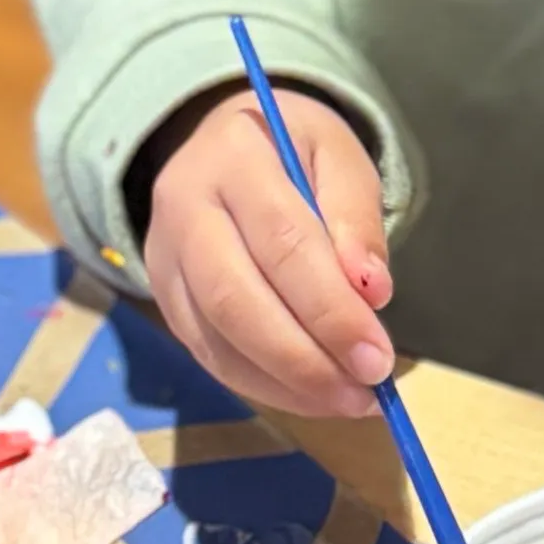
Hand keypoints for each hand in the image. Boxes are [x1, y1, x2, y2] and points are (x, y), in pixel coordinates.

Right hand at [143, 86, 393, 418]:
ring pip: (216, 337)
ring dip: (286, 383)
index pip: (283, 242)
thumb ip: (356, 217)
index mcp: (235, 156)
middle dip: (305, 358)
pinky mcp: (164, 297)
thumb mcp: (339, 157)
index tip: (379, 356)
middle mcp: (184, 206)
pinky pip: (208, 354)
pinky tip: (310, 394)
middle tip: (366, 390)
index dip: (331, 308)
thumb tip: (371, 292)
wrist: (224, 144)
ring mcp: (164, 256)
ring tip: (348, 399)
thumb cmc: (293, 151)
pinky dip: (262, 384)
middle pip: (236, 298)